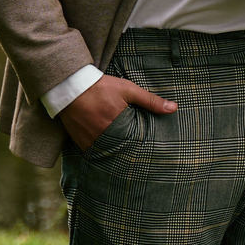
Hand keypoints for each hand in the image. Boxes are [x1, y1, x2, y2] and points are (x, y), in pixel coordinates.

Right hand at [61, 75, 175, 152]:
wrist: (70, 85)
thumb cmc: (101, 87)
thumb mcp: (128, 90)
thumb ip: (150, 100)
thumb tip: (174, 108)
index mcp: (117, 124)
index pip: (135, 143)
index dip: (142, 147)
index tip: (148, 150)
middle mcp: (103, 135)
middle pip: (122, 150)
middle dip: (129, 152)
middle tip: (139, 159)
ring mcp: (90, 141)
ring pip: (107, 153)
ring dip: (115, 152)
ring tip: (124, 156)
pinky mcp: (80, 142)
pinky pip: (93, 152)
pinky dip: (100, 151)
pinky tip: (107, 150)